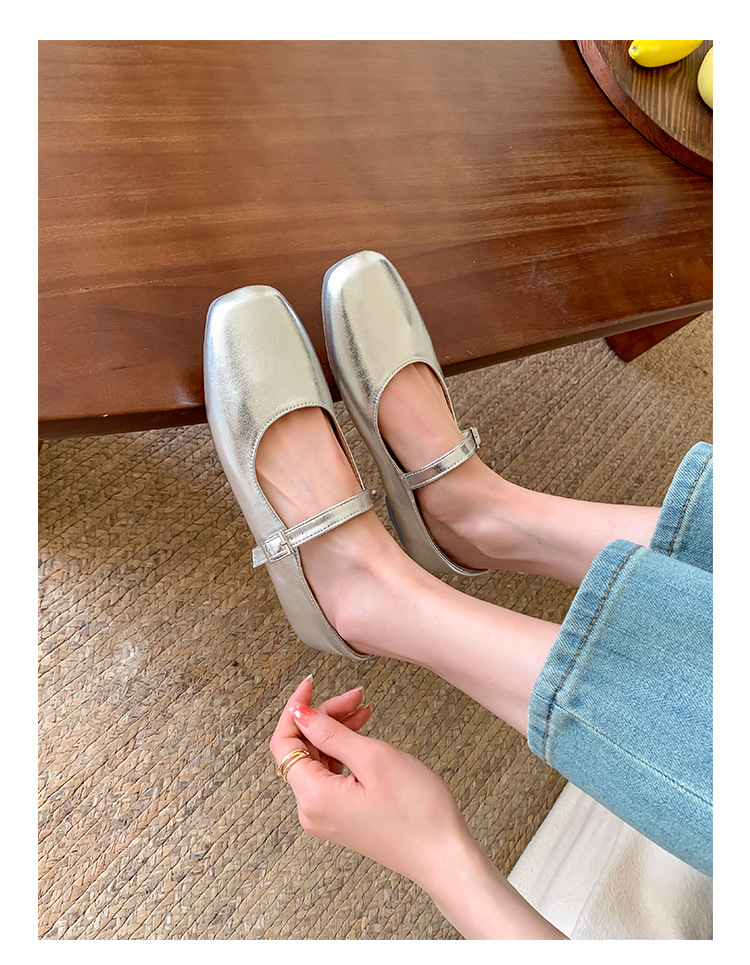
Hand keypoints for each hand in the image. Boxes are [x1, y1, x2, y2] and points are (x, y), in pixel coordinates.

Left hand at [269, 675, 471, 887]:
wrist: (444, 856)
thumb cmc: (417, 812)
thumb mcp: (373, 758)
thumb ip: (330, 733)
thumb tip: (300, 715)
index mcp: (314, 797)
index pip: (283, 743)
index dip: (295, 709)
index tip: (311, 684)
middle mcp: (312, 811)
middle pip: (301, 749)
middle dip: (324, 716)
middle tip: (355, 697)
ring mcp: (327, 817)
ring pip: (317, 760)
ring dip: (335, 731)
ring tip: (363, 711)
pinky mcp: (342, 818)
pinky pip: (331, 775)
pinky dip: (343, 750)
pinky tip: (362, 736)